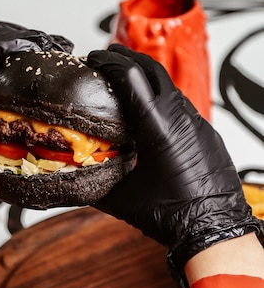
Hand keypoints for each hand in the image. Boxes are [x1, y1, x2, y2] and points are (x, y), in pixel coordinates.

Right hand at [87, 44, 262, 287]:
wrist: (215, 231)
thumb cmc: (175, 216)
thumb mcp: (123, 198)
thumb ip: (94, 183)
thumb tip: (71, 177)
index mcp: (158, 129)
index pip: (131, 77)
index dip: (109, 62)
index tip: (94, 58)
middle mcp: (181, 119)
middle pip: (152, 70)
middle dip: (127, 58)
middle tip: (107, 56)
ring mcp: (197, 123)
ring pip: (169, 86)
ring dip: (145, 77)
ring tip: (124, 81)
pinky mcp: (206, 132)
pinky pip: (181, 104)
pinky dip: (161, 97)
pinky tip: (149, 111)